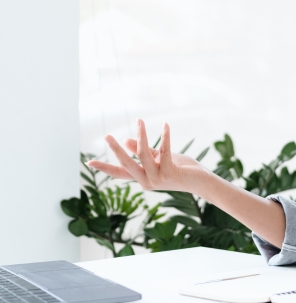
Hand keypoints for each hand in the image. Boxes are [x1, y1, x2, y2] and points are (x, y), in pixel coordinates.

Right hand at [87, 120, 210, 193]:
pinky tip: (165, 125)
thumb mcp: (159, 159)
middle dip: (116, 149)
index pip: (120, 172)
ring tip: (140, 120)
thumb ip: (143, 151)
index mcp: (142, 178)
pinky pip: (165, 151)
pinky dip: (165, 136)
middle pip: (127, 164)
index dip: (104, 167)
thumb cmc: (180, 169)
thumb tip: (126, 139)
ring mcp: (158, 178)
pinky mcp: (170, 173)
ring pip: (144, 154)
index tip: (88, 162)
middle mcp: (147, 181)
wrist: (201, 181)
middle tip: (107, 136)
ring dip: (142, 135)